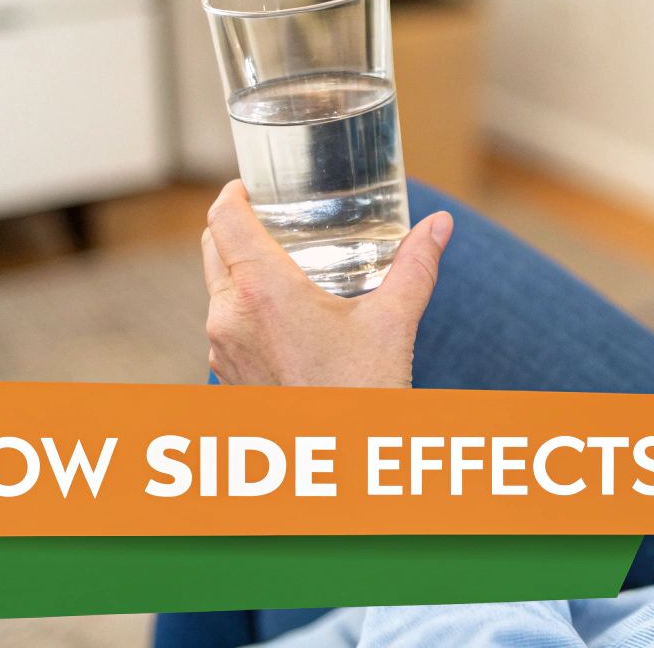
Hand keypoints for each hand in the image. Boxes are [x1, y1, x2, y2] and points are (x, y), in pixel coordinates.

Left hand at [202, 180, 453, 387]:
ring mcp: (221, 350)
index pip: (222, 218)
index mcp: (262, 291)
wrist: (337, 469)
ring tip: (285, 264)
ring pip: (218, 288)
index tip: (253, 184)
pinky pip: (226, 325)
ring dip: (241, 269)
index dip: (234, 193)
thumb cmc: (362, 397)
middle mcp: (228, 317)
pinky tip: (285, 315)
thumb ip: (415, 266)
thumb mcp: (394, 324)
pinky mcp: (227, 376)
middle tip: (276, 217)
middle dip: (238, 226)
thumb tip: (440, 224)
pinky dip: (245, 307)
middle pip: (213, 248)